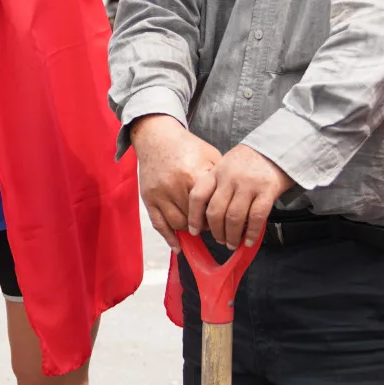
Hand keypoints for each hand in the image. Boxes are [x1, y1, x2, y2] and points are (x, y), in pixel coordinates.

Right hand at [129, 115, 221, 249]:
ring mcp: (160, 194)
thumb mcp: (209, 154)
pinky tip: (178, 247)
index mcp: (193, 174)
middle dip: (206, 225)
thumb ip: (220, 176)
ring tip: (198, 228)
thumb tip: (234, 198)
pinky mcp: (149, 199)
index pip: (210, 206)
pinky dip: (169, 238)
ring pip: (178, 224)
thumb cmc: (186, 146)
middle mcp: (175, 186)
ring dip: (189, 230)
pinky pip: (159, 225)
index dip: (219, 216)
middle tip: (214, 226)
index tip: (225, 219)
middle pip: (194, 218)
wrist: (157, 137)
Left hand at [189, 143, 293, 248]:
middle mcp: (230, 178)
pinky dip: (250, 233)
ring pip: (234, 218)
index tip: (194, 231)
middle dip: (215, 232)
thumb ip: (217, 186)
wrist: (277, 147)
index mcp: (217, 172)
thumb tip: (207, 216)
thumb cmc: (250, 161)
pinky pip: (256, 217)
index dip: (194, 217)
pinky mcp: (267, 190)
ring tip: (232, 243)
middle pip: (215, 211)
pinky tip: (248, 240)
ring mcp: (249, 184)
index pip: (198, 196)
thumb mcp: (227, 166)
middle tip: (219, 240)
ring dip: (231, 236)